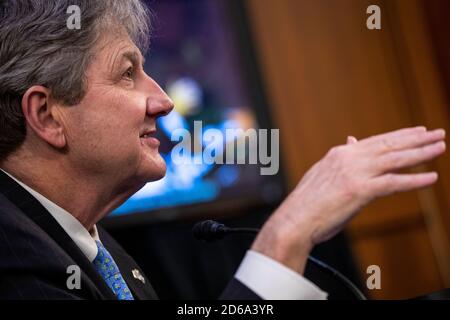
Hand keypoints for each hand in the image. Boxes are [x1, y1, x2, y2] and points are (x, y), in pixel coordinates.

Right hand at [252, 126, 445, 272]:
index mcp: (339, 154)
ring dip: (421, 153)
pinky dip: (414, 180)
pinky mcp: (359, 190)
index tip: (417, 132)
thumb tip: (352, 141)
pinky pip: (393, 183)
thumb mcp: (323, 174)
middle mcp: (348, 158)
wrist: (295, 219)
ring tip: (440, 147)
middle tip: (437, 133)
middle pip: (389, 145)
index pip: (375, 141)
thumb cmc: (307, 202)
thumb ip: (341, 159)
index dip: (399, 135)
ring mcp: (354, 173)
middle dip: (416, 139)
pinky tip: (431, 177)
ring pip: (394, 159)